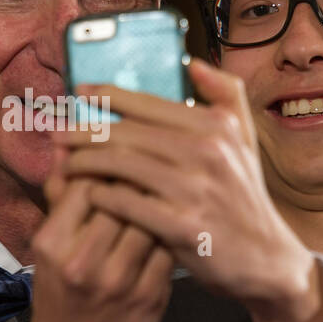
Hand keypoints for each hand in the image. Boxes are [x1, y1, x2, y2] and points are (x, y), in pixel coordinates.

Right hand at [11, 153, 173, 321]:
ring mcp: (119, 283)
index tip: (119, 153)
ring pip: (152, 218)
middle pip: (122, 196)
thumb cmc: (59, 290)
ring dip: (159, 197)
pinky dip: (171, 228)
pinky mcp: (149, 298)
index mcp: (52, 243)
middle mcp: (83, 263)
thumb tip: (67, 140)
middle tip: (149, 161)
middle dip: (137, 174)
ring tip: (162, 186)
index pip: (88, 181)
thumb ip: (60, 194)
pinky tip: (172, 219)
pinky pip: (168, 248)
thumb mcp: (49, 244)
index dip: (108, 161)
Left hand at [55, 59, 322, 321]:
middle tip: (56, 132)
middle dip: (84, 130)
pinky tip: (87, 194)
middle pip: (128, 133)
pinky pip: (128, 204)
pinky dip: (102, 196)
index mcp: (217, 127)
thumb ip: (224, 95)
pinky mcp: (184, 228)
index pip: (149, 103)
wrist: (266, 259)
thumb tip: (192, 62)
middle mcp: (209, 154)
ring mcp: (196, 192)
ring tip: (65, 163)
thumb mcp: (245, 140)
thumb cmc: (244, 196)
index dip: (108, 95)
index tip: (79, 92)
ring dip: (86, 162)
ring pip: (123, 165)